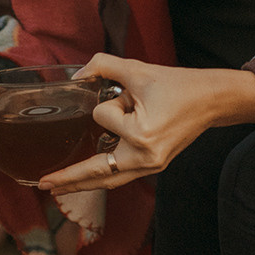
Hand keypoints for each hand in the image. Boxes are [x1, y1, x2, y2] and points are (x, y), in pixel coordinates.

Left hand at [37, 55, 254, 194]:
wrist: (212, 100)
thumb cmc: (178, 85)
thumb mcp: (138, 69)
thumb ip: (104, 66)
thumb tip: (77, 75)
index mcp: (142, 135)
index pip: (103, 117)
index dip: (113, 101)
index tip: (134, 96)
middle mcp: (145, 158)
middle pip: (97, 172)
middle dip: (69, 179)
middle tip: (42, 183)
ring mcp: (151, 167)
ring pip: (108, 180)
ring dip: (82, 183)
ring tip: (57, 188)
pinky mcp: (154, 167)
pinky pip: (121, 177)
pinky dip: (102, 178)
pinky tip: (86, 181)